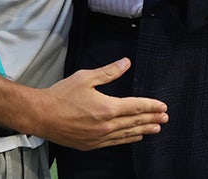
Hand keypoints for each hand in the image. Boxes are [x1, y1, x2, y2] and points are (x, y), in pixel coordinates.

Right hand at [33, 58, 168, 150]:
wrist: (41, 115)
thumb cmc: (61, 95)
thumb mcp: (86, 77)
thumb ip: (108, 72)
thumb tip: (126, 63)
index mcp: (107, 107)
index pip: (136, 107)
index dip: (151, 106)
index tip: (163, 106)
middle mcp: (106, 125)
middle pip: (135, 122)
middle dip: (152, 119)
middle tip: (165, 118)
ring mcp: (99, 137)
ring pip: (127, 134)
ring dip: (143, 130)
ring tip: (156, 128)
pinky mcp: (91, 144)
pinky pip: (115, 142)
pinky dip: (127, 139)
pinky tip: (135, 137)